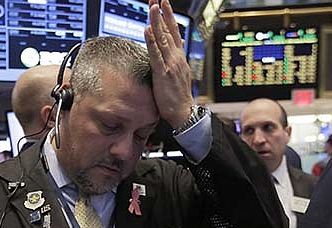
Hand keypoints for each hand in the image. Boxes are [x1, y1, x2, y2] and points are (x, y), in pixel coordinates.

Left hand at [144, 0, 193, 128]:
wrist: (184, 112)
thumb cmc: (178, 96)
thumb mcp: (179, 73)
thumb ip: (177, 57)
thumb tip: (178, 43)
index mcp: (178, 57)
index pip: (173, 32)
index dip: (168, 17)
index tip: (163, 3)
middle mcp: (176, 57)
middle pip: (168, 31)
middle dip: (162, 13)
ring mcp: (170, 64)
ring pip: (163, 39)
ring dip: (157, 22)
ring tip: (152, 8)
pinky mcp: (163, 73)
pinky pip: (156, 54)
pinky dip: (152, 41)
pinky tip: (148, 30)